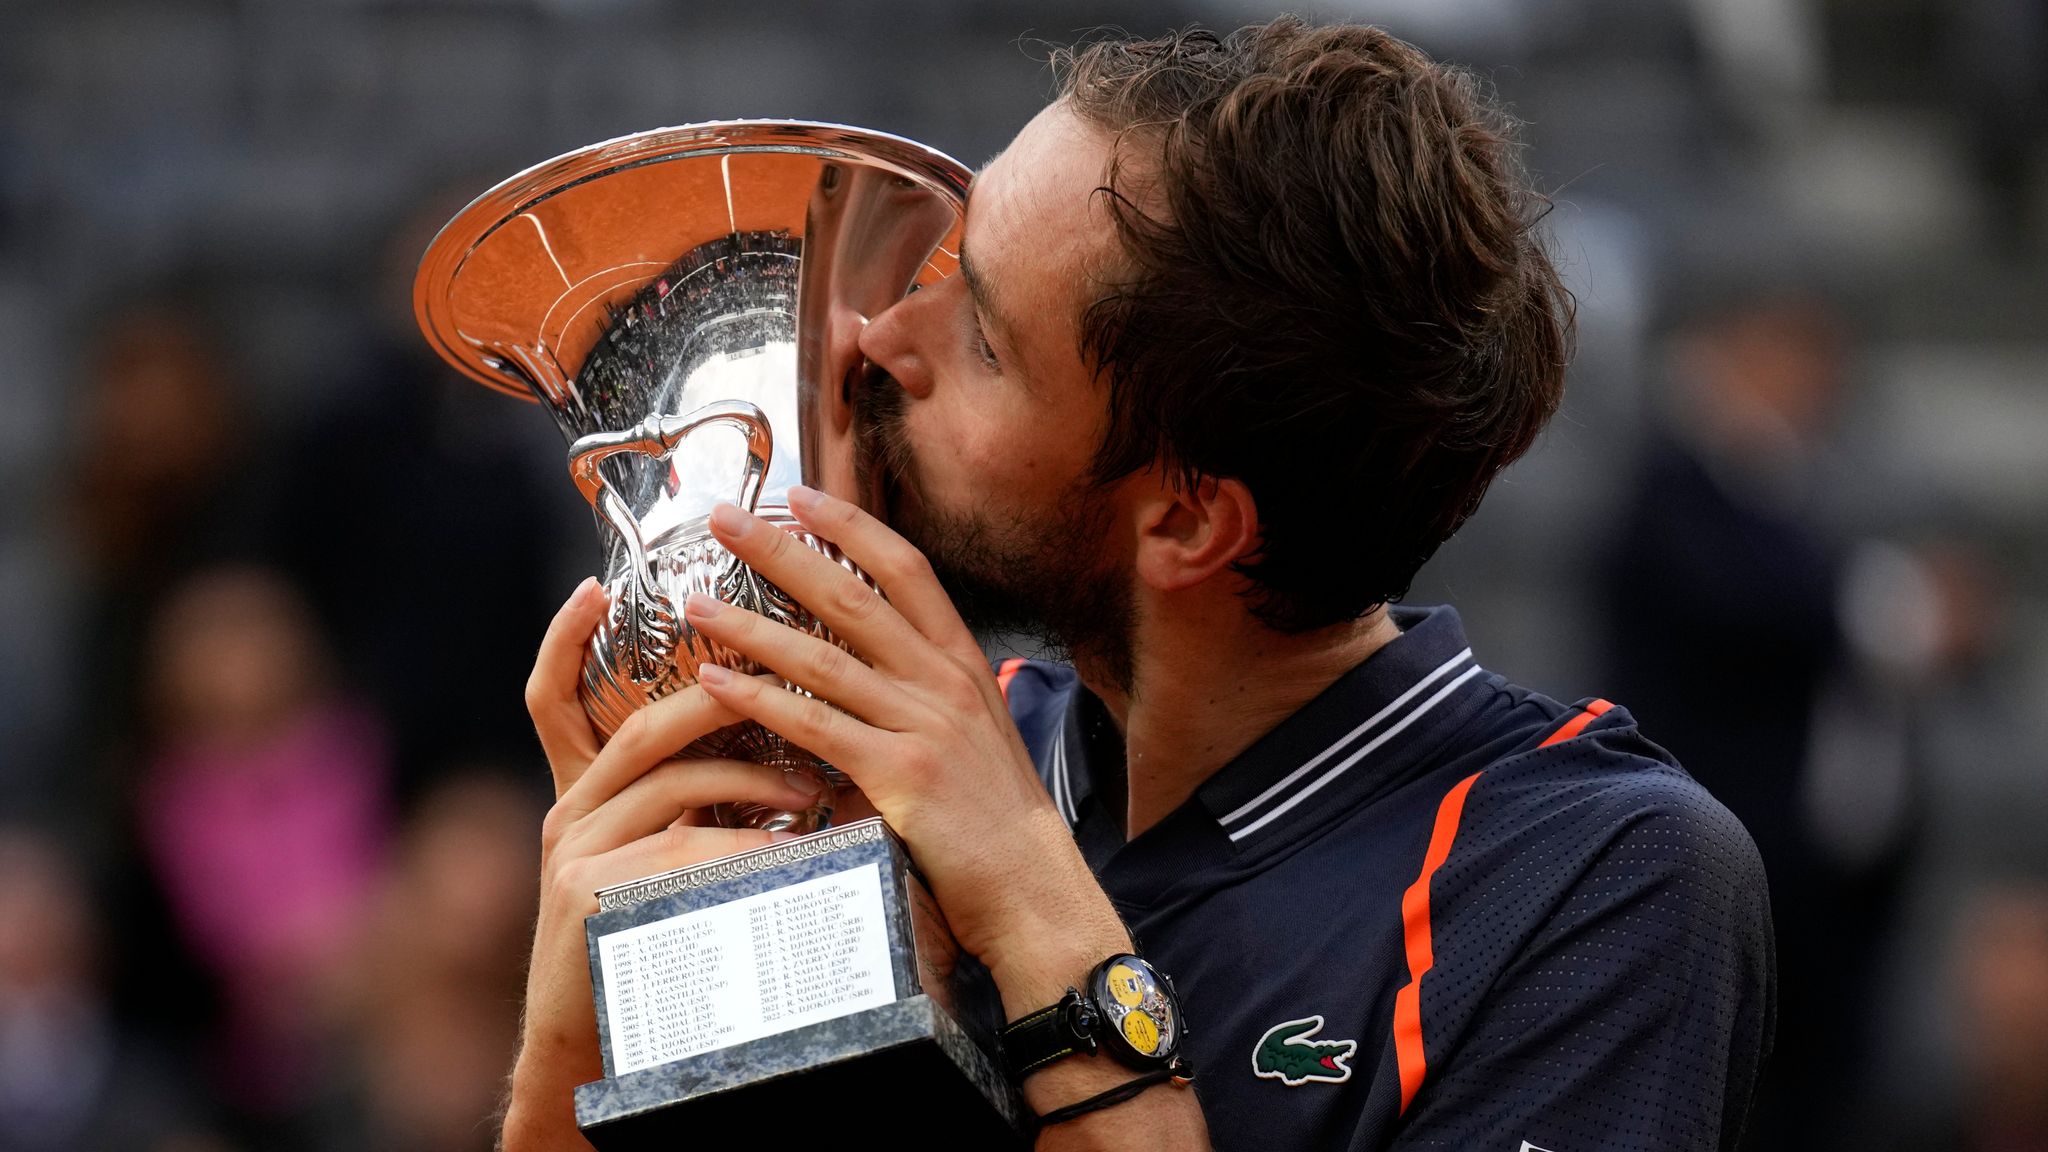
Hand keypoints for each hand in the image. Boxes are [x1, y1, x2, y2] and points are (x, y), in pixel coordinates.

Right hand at [503, 578, 829, 1149]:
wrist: (606, 1044)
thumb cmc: (655, 944)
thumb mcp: (666, 863)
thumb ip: (696, 808)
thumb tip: (785, 760)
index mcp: (584, 796)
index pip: (553, 701)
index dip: (562, 641)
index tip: (592, 587)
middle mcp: (568, 814)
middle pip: (640, 731)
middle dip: (719, 698)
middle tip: (787, 683)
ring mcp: (574, 855)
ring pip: (674, 787)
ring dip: (755, 782)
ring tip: (817, 790)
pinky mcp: (591, 898)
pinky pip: (684, 850)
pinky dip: (744, 844)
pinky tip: (788, 851)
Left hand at [679, 486, 1131, 1014]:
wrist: (1035, 887)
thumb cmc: (997, 822)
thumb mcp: (973, 738)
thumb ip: (919, 702)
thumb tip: (860, 678)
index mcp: (963, 665)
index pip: (905, 570)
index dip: (850, 528)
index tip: (799, 497)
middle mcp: (945, 681)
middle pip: (853, 596)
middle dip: (784, 553)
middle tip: (725, 520)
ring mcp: (924, 724)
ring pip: (823, 657)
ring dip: (752, 626)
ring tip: (697, 602)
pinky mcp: (901, 774)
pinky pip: (815, 726)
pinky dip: (760, 699)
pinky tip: (715, 682)